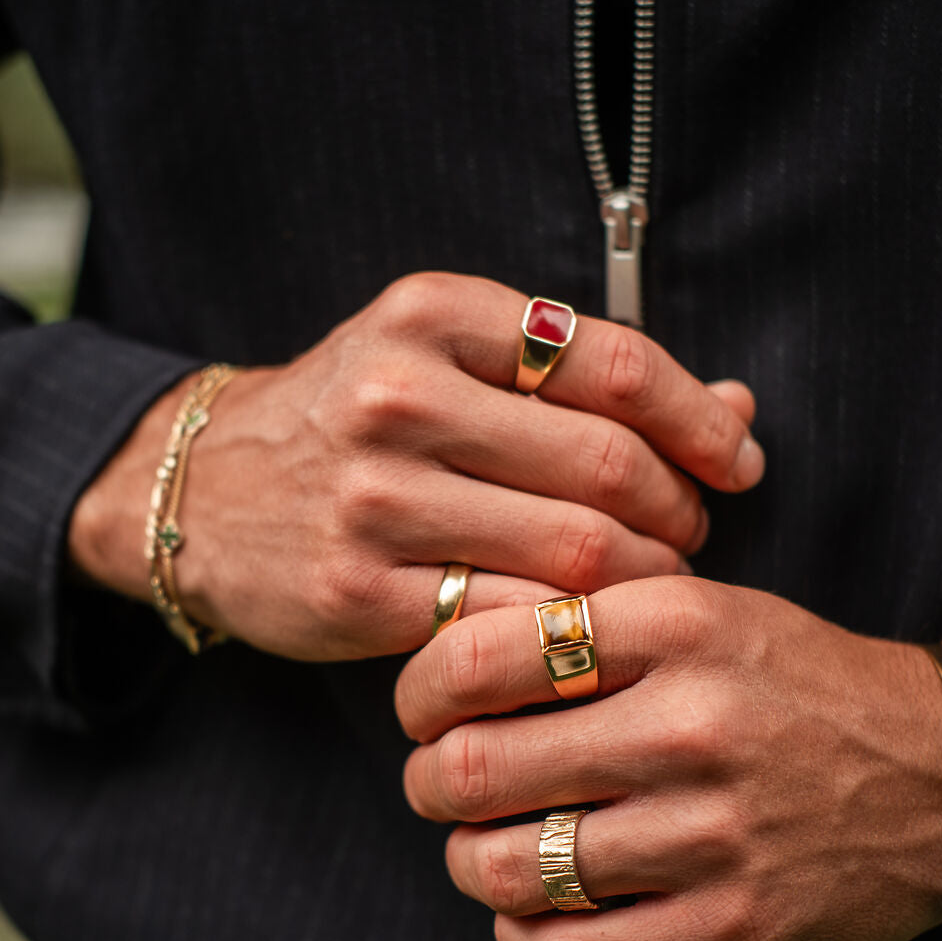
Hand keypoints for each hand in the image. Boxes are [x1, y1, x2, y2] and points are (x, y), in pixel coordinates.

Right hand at [70, 272, 762, 660]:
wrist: (202, 489)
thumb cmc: (348, 417)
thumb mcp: (444, 356)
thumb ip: (582, 375)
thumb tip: (739, 407)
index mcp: (432, 315)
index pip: (615, 362)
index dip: (700, 419)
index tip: (737, 460)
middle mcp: (399, 396)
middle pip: (608, 465)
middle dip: (680, 509)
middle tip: (691, 530)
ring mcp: (374, 498)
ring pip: (573, 549)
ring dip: (643, 576)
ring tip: (651, 578)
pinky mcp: (359, 591)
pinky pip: (511, 618)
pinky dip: (571, 626)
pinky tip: (584, 623)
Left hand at [396, 577, 941, 940]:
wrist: (941, 771)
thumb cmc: (800, 683)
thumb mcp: (704, 611)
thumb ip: (590, 621)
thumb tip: (458, 653)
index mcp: (674, 628)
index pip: (482, 655)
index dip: (420, 688)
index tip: (420, 706)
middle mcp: (687, 726)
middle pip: (475, 766)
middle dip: (428, 778)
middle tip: (436, 777)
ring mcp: (709, 835)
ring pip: (507, 867)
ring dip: (468, 859)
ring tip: (482, 843)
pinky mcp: (729, 927)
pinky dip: (521, 935)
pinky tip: (529, 908)